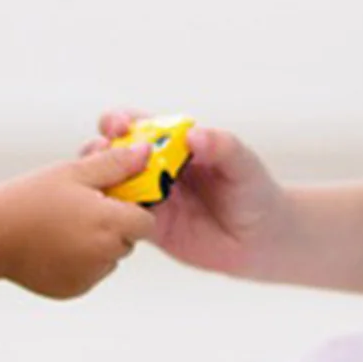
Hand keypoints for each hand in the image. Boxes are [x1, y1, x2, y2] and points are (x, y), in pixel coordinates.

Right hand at [0, 146, 155, 298]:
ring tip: (64, 227)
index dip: (131, 208)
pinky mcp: (74, 289)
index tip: (109, 198)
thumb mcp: (74, 172)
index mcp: (109, 223)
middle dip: (114, 226)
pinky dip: (80, 262)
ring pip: (110, 258)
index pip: (145, 221)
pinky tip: (55, 246)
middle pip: (128, 240)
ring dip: (98, 245)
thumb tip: (145, 153)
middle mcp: (104, 254)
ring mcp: (89, 276)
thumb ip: (115, 163)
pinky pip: (90, 274)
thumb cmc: (30, 198)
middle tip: (82, 210)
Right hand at [87, 108, 292, 277]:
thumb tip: (193, 136)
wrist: (262, 239)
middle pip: (116, 154)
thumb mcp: (243, 164)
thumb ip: (221, 146)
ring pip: (115, 187)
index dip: (122, 122)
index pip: (139, 126)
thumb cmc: (254, 192)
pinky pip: (126, 221)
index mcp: (175, 144)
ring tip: (99, 186)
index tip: (118, 126)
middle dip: (101, 150)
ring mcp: (152, 198)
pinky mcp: (152, 228)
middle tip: (100, 153)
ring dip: (101, 184)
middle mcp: (158, 169)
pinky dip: (113, 217)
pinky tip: (109, 217)